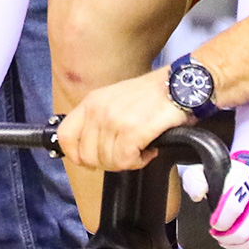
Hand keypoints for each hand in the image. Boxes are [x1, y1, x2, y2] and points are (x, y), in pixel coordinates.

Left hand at [55, 69, 189, 172]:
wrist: (182, 85)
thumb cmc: (154, 95)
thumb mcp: (116, 101)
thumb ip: (100, 122)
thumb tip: (90, 151)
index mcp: (92, 102)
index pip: (65, 136)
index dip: (76, 155)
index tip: (93, 161)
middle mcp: (98, 109)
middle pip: (87, 156)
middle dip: (108, 163)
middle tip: (127, 155)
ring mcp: (114, 119)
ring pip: (107, 161)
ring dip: (128, 161)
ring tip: (142, 147)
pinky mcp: (132, 129)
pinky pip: (125, 160)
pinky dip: (139, 162)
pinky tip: (149, 149)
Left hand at [204, 152, 248, 248]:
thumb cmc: (231, 178)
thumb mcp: (209, 172)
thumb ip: (196, 180)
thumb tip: (197, 194)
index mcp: (246, 177)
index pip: (233, 207)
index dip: (220, 222)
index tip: (214, 224)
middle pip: (245, 230)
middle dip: (226, 238)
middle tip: (219, 236)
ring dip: (237, 246)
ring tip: (228, 241)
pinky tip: (242, 247)